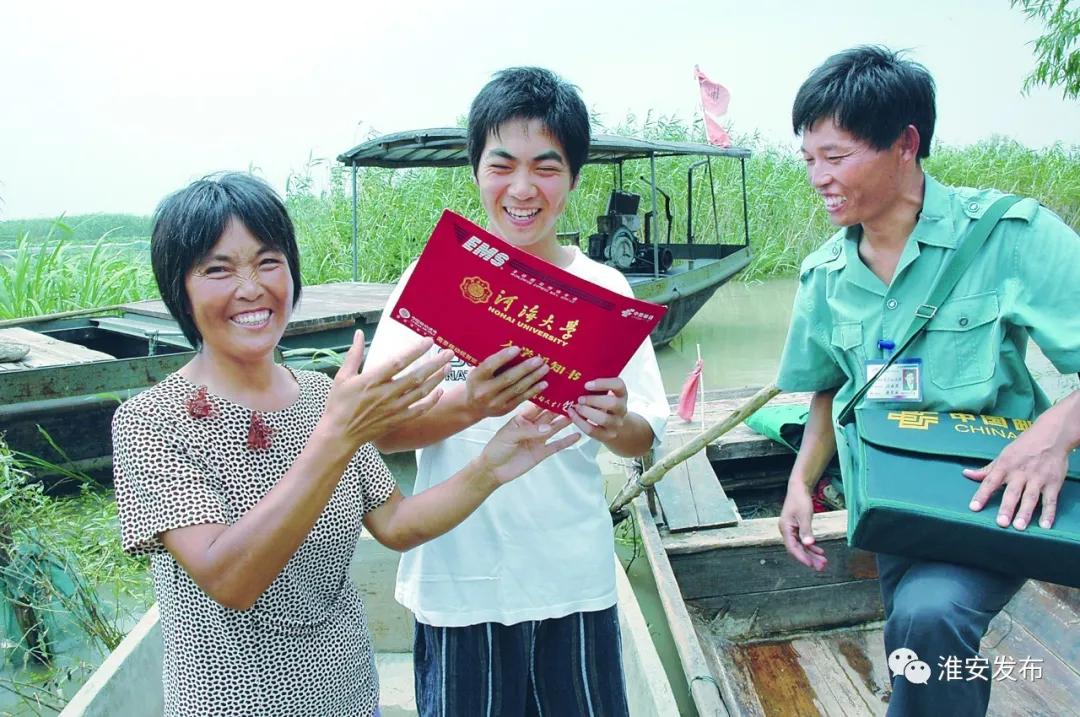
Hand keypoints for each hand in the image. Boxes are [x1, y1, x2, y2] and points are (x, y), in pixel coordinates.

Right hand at [323, 331, 451, 445]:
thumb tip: (359, 333)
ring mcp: (394, 408)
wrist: (340, 434)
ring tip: (447, 368)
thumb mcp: (342, 377)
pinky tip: (439, 391)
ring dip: (437, 379)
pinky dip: (432, 400)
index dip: (415, 351)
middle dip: (435, 364)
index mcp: (372, 380)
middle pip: (416, 376)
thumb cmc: (339, 404)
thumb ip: (354, 354)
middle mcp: (386, 394)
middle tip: (449, 353)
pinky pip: (420, 410)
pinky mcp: (398, 420)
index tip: (429, 341)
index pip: (399, 362)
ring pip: (422, 392)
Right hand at [463, 346, 549, 418]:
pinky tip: (543, 383)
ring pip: (518, 389)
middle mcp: (484, 392)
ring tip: (545, 369)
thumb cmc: (478, 383)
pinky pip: (522, 398)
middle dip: (525, 368)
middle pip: (508, 378)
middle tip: (538, 359)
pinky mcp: (505, 409)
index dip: (503, 357)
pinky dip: (534, 390)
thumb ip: (492, 363)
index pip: (490, 366)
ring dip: (533, 378)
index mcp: (476, 378)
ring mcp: (495, 403)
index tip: (517, 349)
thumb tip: (516, 350)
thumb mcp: (478, 372)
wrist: (472, 407)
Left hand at [476, 404, 579, 485]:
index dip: (548, 398)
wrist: (493, 470)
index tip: (559, 389)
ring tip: (578, 413)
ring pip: (555, 428)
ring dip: (565, 421)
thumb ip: (529, 431)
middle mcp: (532, 427)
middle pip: (549, 415)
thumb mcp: (509, 436)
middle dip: (560, 407)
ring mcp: (538, 439)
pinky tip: (577, 435)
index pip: (538, 405)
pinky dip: (567, 440)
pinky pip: (557, 445)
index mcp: (522, 418)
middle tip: (573, 400)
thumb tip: (548, 428)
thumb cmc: (496, 449)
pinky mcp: (542, 452)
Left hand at [566, 377, 626, 443]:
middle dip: (594, 400)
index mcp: (621, 394)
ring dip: (586, 412)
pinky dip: (580, 422)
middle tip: (580, 398)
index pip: (618, 384)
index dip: (603, 383)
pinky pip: (593, 430)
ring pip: (603, 419)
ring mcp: (616, 424)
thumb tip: (575, 378)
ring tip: (575, 407)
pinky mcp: (607, 436)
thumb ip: (595, 387)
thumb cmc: (604, 403)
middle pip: (613, 403)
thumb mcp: (605, 393)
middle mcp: (622, 409)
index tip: (587, 384)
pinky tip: (572, 415)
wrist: (615, 426)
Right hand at [779, 481, 826, 570]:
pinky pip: (803, 541)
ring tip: (823, 562)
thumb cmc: (800, 499)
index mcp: (785, 528)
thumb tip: (809, 544)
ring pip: (801, 546)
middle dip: (809, 559)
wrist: (798, 488)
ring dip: (812, 554)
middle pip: (798, 549)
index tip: (812, 565)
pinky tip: (820, 551)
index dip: (802, 557)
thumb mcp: (804, 515)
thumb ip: (806, 530)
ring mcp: (791, 530)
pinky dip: (811, 547)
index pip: (793, 548)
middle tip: (822, 567)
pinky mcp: (796, 528)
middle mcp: (786, 531)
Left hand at [964, 425, 1069, 529]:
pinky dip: (1049, 513)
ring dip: (1025, 513)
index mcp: (1005, 466)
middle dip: (1006, 508)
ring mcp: (1038, 479)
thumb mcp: (1003, 456)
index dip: (982, 495)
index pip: (990, 482)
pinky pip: (1050, 500)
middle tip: (1001, 523)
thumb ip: (987, 469)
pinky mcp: (1053, 483)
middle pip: (1012, 493)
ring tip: (1019, 527)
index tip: (974, 508)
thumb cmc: (1023, 447)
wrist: (1051, 436)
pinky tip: (1044, 525)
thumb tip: (966, 474)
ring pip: (1030, 498)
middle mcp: (1020, 473)